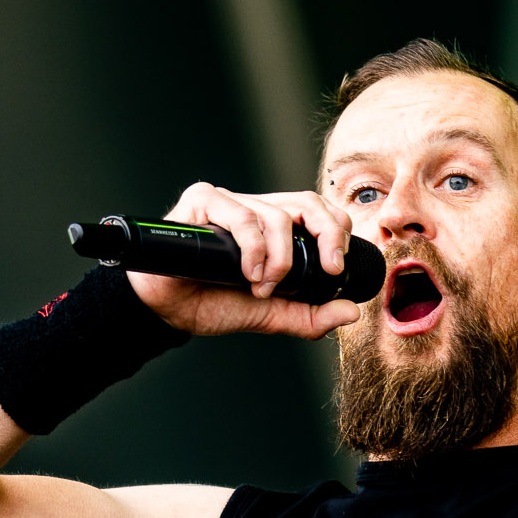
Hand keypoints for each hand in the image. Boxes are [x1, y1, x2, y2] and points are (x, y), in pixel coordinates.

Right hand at [129, 183, 363, 339]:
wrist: (167, 310)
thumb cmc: (210, 302)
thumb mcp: (270, 315)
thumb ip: (309, 315)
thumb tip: (350, 312)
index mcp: (273, 227)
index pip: (318, 211)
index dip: (337, 231)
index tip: (337, 268)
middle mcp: (255, 209)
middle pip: (307, 202)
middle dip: (328, 233)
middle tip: (329, 267)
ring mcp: (228, 202)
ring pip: (276, 215)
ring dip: (279, 259)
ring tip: (262, 286)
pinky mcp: (202, 201)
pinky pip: (240, 215)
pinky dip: (253, 248)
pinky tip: (247, 272)